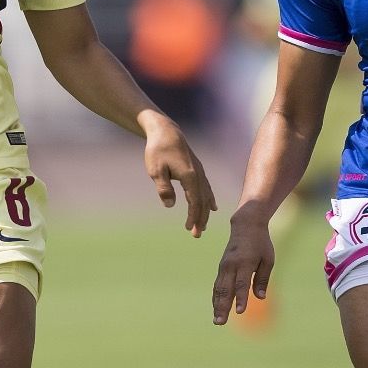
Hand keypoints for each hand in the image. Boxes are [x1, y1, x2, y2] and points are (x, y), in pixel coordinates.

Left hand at [142, 115, 216, 236]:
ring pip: (206, 196)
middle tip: (197, 235)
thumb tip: (170, 206)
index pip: (195, 202)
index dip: (193, 217)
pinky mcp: (197, 169)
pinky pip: (207, 188)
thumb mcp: (155, 170)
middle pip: (203, 202)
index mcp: (189, 177)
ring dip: (205, 212)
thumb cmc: (158, 150)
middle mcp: (198, 175)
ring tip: (203, 226)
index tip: (190, 229)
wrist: (165, 131)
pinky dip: (209, 200)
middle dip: (201, 219)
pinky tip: (212, 207)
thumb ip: (163, 188)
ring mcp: (199, 172)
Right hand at [211, 211, 274, 325]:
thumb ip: (263, 278)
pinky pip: (217, 285)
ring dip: (217, 305)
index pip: (242, 283)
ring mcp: (224, 266)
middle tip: (220, 322)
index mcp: (245, 262)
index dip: (241, 298)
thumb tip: (261, 297)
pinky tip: (216, 309)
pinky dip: (216, 297)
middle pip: (226, 289)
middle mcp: (231, 265)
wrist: (245, 226)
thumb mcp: (268, 259)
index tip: (240, 312)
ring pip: (219, 289)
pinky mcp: (221, 267)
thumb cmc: (261, 244)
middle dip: (223, 307)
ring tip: (217, 321)